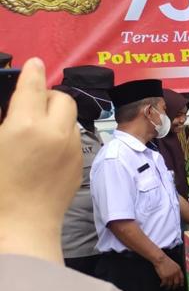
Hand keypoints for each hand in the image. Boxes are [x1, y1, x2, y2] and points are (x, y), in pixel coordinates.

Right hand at [0, 58, 80, 263]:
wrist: (21, 228)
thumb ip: (3, 121)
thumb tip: (12, 108)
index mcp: (26, 125)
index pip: (33, 86)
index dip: (32, 72)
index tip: (35, 63)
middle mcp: (55, 132)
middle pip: (61, 98)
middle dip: (46, 97)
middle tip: (28, 107)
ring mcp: (72, 149)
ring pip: (70, 119)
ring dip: (55, 117)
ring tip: (35, 130)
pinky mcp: (79, 165)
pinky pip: (73, 139)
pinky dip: (61, 136)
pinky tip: (43, 151)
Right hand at [153, 256, 184, 288]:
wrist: (160, 259)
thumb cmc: (166, 261)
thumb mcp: (174, 265)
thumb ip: (176, 270)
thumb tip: (176, 276)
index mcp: (178, 269)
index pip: (182, 278)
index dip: (181, 282)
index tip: (181, 285)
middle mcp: (175, 273)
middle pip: (176, 282)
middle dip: (175, 286)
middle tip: (173, 288)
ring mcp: (170, 275)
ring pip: (170, 284)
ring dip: (168, 287)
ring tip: (167, 288)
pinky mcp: (164, 277)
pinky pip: (164, 283)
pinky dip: (163, 285)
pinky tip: (162, 285)